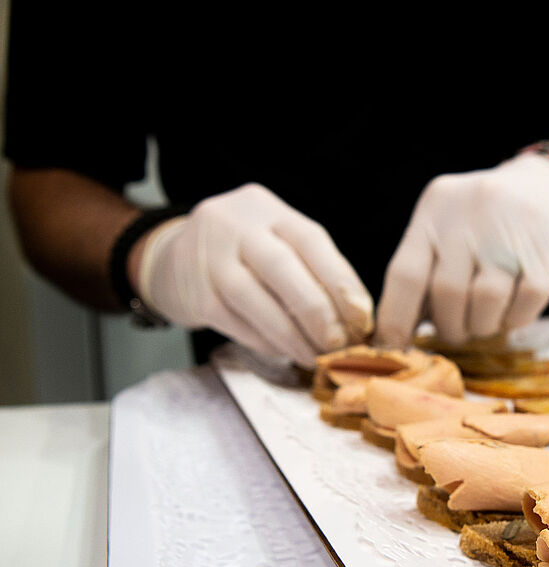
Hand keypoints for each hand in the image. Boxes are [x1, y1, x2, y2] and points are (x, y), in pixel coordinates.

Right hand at [134, 183, 372, 367]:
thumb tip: (356, 315)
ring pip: (258, 302)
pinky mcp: (195, 295)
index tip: (362, 318)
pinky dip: (267, 342)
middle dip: (319, 313)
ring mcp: (210, 259)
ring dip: (293, 336)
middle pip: (284, 270)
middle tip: (340, 344)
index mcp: (268, 210)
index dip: (341, 282)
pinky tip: (285, 352)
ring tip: (316, 356)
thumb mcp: (275, 240)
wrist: (170, 257)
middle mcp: (237, 227)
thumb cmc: (242, 253)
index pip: (312, 240)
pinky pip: (237, 324)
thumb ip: (311, 266)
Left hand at [375, 153, 548, 346]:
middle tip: (457, 330)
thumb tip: (396, 334)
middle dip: (449, 326)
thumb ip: (423, 271)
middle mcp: (468, 215)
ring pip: (486, 302)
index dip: (396, 319)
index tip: (394, 347)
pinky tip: (513, 309)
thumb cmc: (485, 222)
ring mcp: (510, 232)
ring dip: (482, 325)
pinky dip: (514, 320)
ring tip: (485, 319)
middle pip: (447, 293)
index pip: (405, 274)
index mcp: (434, 210)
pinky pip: (523, 307)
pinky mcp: (546, 253)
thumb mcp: (446, 228)